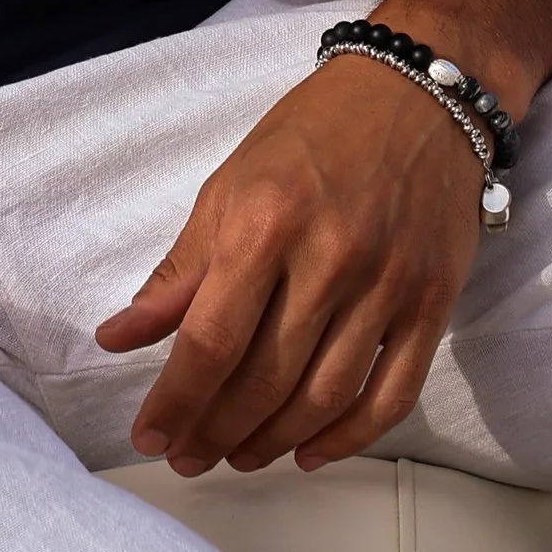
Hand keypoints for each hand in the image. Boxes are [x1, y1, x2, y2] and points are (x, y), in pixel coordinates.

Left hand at [92, 58, 489, 476]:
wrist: (418, 94)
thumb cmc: (312, 134)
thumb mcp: (231, 184)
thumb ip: (180, 269)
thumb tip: (118, 337)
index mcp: (264, 221)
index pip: (211, 338)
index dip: (176, 399)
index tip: (149, 436)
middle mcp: (328, 258)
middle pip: (265, 378)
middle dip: (217, 431)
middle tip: (189, 457)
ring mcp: (387, 285)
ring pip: (324, 397)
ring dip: (274, 442)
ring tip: (238, 456)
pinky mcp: (433, 303)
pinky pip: (391, 395)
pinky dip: (349, 438)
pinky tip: (310, 453)